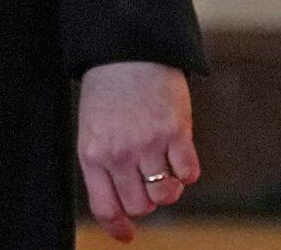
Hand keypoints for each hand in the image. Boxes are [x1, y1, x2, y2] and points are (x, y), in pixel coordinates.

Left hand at [78, 61, 198, 242]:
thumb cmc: (108, 91)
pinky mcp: (175, 132)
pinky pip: (189, 174)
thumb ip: (105, 165)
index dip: (118, 227)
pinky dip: (186, 170)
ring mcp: (147, 144)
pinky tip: (178, 152)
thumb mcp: (93, 128)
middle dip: (146, 199)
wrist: (126, 50)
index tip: (127, 236)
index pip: (105, 207)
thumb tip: (125, 208)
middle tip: (146, 176)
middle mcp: (118, 153)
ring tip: (162, 162)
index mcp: (92, 154)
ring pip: (165, 194)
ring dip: (168, 186)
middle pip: (140, 206)